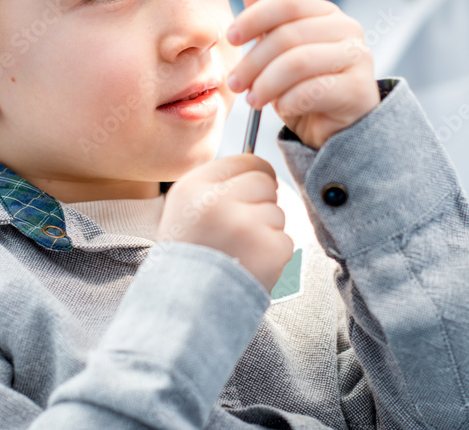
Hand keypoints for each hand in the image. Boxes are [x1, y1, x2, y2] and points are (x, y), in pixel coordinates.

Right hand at [156, 153, 293, 293]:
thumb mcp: (185, 209)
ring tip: (238, 253)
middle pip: (265, 183)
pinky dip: (271, 256)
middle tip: (238, 231)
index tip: (249, 193)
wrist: (186, 308)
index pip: (246, 160)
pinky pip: (284, 241)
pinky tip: (248, 267)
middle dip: (259, 204)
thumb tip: (262, 171)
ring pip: (276, 213)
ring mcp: (247, 225)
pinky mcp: (269, 250)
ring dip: (264, 232)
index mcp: (195, 186)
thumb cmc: (187, 256)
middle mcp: (220, 200)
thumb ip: (218, 184)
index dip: (253, 177)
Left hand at [226, 0, 379, 149]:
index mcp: (327, 13)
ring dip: (266, 84)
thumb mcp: (279, 53)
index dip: (254, 17)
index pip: (288, 1)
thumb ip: (267, 20)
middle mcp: (348, 29)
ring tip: (252, 99)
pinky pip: (312, 91)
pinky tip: (281, 108)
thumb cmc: (305, 87)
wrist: (337, 128)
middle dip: (253, 62)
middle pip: (288, 35)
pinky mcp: (359, 90)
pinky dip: (287, 101)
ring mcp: (358, 58)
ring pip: (298, 63)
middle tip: (234, 83)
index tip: (231, 38)